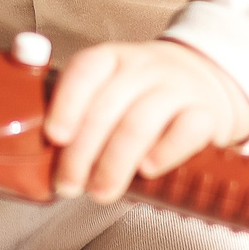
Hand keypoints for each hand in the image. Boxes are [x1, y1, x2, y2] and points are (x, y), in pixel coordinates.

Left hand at [44, 40, 248, 202]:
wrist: (207, 79)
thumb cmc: (144, 95)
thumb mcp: (112, 87)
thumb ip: (81, 113)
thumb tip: (41, 160)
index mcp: (113, 58)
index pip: (86, 70)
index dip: (66, 103)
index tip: (54, 137)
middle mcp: (145, 67)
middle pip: (107, 107)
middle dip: (82, 152)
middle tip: (69, 184)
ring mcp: (177, 88)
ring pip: (140, 122)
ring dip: (114, 163)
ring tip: (100, 191)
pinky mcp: (206, 113)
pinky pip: (186, 130)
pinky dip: (164, 152)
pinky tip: (147, 170)